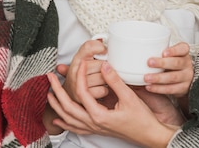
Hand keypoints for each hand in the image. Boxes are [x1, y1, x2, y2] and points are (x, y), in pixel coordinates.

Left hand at [47, 60, 180, 147]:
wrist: (149, 135)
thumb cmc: (141, 119)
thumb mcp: (129, 97)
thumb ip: (115, 81)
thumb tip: (104, 66)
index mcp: (99, 115)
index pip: (82, 92)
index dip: (80, 75)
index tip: (81, 63)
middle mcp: (93, 123)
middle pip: (68, 106)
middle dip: (57, 91)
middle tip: (49, 77)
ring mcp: (94, 128)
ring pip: (68, 118)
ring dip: (57, 106)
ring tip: (49, 94)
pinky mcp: (97, 130)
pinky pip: (76, 128)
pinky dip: (65, 123)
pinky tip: (59, 119)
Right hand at [57, 39, 108, 102]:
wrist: (67, 94)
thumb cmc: (80, 74)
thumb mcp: (83, 58)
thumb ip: (92, 48)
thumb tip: (102, 39)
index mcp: (77, 58)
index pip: (88, 47)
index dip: (99, 47)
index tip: (103, 50)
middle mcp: (76, 70)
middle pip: (101, 64)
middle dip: (105, 67)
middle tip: (103, 68)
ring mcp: (78, 83)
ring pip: (103, 77)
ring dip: (106, 79)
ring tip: (101, 78)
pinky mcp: (84, 96)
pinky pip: (103, 90)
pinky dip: (104, 90)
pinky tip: (99, 88)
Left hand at [144, 42, 192, 96]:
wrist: (184, 79)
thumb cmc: (171, 63)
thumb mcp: (169, 56)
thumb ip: (158, 51)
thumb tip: (134, 49)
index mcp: (183, 53)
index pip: (183, 48)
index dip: (174, 50)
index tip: (163, 52)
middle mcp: (187, 64)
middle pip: (177, 63)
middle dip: (162, 63)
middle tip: (149, 62)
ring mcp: (186, 77)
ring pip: (174, 77)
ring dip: (159, 78)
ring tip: (146, 78)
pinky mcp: (183, 88)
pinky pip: (171, 89)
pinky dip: (159, 88)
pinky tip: (149, 87)